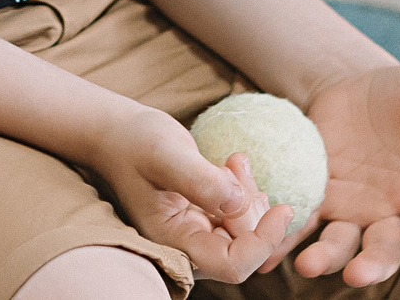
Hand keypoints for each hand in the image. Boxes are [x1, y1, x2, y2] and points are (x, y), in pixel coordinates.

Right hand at [86, 104, 292, 282]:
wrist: (117, 134)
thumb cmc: (134, 142)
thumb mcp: (165, 154)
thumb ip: (200, 180)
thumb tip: (239, 203)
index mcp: (173, 241)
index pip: (231, 264)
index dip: (262, 242)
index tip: (282, 209)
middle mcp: (187, 245)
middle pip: (245, 247)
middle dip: (253, 207)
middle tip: (236, 164)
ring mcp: (197, 232)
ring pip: (247, 230)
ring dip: (250, 195)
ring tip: (233, 161)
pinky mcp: (205, 216)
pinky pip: (241, 214)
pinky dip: (245, 189)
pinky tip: (232, 163)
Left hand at [296, 65, 399, 285]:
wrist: (357, 86)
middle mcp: (388, 211)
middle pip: (383, 249)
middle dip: (371, 265)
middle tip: (356, 275)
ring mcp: (350, 208)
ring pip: (340, 244)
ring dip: (325, 258)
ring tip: (306, 265)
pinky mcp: (317, 196)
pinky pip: (302, 221)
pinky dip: (287, 237)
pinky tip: (270, 250)